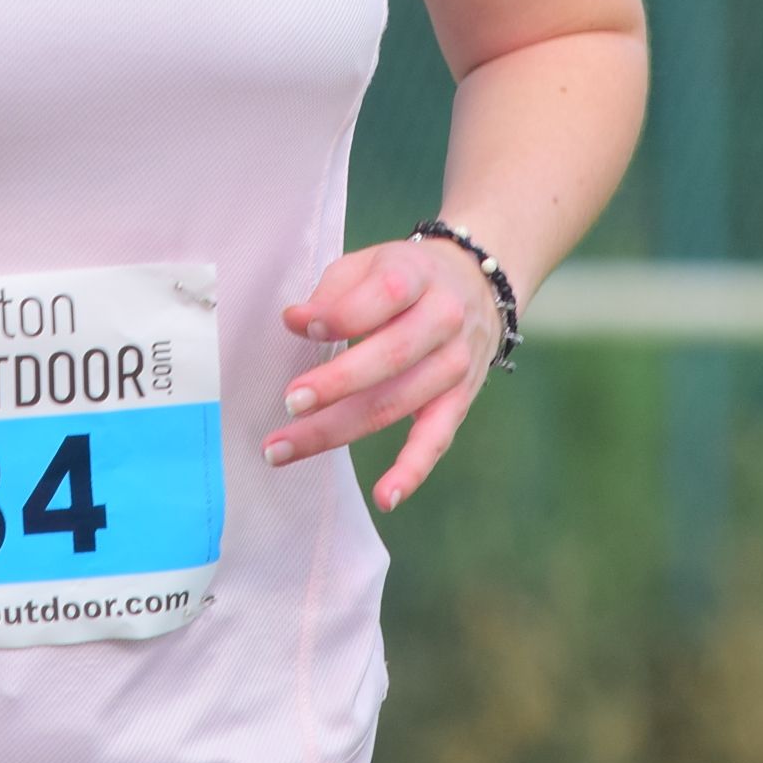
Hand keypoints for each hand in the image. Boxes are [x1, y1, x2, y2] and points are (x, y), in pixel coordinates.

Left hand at [264, 235, 502, 512]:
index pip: (384, 296)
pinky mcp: (459, 401)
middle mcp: (443, 319)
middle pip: (390, 356)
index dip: (342, 316)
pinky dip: (412, 471)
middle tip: (289, 403)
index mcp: (417, 276)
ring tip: (284, 448)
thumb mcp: (371, 264)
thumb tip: (295, 322)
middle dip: (336, 383)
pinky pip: (437, 440)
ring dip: (339, 429)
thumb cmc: (405, 277)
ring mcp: (455, 364)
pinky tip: (385, 497)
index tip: (300, 327)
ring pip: (398, 402)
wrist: (478, 285)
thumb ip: (334, 292)